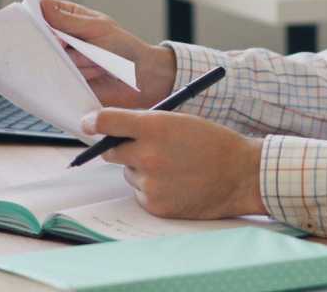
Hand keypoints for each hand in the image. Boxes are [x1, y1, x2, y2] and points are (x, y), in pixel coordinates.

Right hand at [41, 0, 176, 109]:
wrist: (141, 79)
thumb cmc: (123, 47)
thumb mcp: (97, 28)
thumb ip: (69, 20)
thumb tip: (43, 3)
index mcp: (71, 19)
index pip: (44, 10)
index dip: (35, 12)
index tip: (30, 16)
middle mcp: (64, 39)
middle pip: (42, 36)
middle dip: (53, 41)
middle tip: (65, 44)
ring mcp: (64, 60)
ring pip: (50, 58)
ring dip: (73, 60)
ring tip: (95, 62)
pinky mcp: (66, 81)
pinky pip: (56, 79)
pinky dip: (70, 76)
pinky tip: (87, 74)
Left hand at [83, 109, 264, 218]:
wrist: (239, 174)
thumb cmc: (212, 142)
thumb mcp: (179, 120)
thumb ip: (146, 123)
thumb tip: (117, 129)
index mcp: (155, 126)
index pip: (108, 121)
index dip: (94, 121)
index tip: (88, 122)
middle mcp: (147, 155)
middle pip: (111, 151)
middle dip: (119, 147)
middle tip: (138, 145)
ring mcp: (150, 183)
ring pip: (129, 173)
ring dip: (141, 168)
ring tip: (172, 165)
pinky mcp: (155, 205)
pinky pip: (141, 193)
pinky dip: (152, 188)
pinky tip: (175, 182)